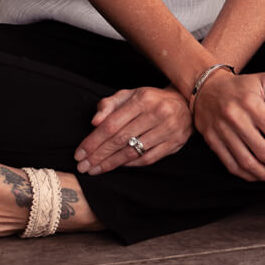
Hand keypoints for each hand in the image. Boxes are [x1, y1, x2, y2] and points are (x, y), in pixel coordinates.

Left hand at [74, 85, 192, 174]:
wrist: (185, 103)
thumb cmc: (151, 99)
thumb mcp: (130, 94)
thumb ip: (110, 104)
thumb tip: (94, 121)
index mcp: (143, 99)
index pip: (112, 124)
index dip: (93, 140)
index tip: (79, 153)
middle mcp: (156, 113)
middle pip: (120, 139)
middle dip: (98, 155)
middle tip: (82, 166)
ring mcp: (167, 130)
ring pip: (133, 152)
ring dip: (110, 163)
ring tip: (94, 170)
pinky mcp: (174, 143)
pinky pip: (147, 159)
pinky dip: (129, 164)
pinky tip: (116, 166)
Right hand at [192, 68, 264, 182]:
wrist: (207, 86)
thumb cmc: (242, 85)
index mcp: (252, 104)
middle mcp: (236, 118)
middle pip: (264, 152)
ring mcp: (222, 130)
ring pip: (247, 162)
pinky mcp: (212, 140)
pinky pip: (231, 165)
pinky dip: (247, 175)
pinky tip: (259, 176)